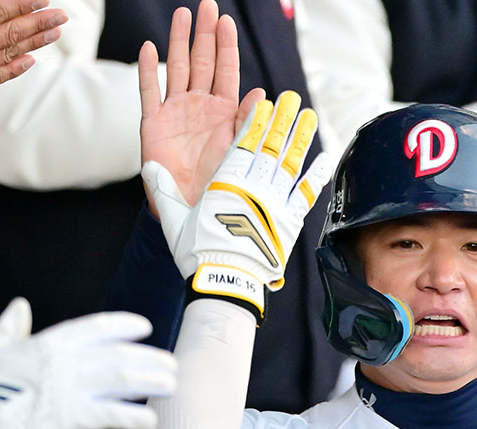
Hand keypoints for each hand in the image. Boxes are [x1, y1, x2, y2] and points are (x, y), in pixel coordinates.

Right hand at [0, 298, 177, 428]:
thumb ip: (12, 328)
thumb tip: (20, 305)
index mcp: (49, 343)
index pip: (97, 327)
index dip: (124, 326)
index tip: (144, 328)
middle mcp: (65, 362)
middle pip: (120, 355)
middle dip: (150, 360)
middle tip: (171, 367)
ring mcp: (70, 389)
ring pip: (124, 380)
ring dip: (152, 382)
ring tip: (171, 386)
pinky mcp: (71, 419)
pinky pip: (113, 414)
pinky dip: (135, 417)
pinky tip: (150, 420)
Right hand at [138, 0, 264, 216]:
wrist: (193, 208)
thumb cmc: (218, 182)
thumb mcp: (237, 149)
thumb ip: (247, 121)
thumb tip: (262, 94)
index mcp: (223, 111)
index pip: (225, 71)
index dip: (226, 46)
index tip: (227, 21)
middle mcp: (199, 106)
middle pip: (201, 62)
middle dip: (204, 34)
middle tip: (207, 6)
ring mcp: (175, 112)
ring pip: (176, 69)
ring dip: (179, 42)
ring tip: (182, 15)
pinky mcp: (154, 124)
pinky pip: (150, 93)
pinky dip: (148, 71)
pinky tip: (148, 49)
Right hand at [143, 90, 332, 320]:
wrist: (225, 282)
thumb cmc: (197, 253)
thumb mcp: (175, 220)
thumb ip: (164, 191)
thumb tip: (149, 167)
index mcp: (226, 184)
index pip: (242, 144)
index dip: (253, 121)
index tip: (263, 102)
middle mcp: (253, 188)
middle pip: (269, 147)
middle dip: (280, 120)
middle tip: (290, 98)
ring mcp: (275, 203)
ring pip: (290, 163)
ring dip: (300, 137)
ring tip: (309, 116)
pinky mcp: (290, 222)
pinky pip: (306, 194)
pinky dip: (316, 175)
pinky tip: (326, 157)